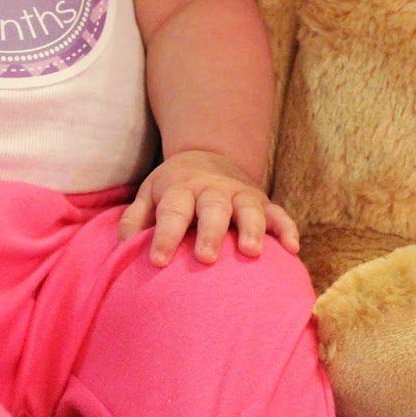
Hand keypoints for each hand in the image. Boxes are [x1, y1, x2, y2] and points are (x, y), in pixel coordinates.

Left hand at [119, 150, 300, 266]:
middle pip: (212, 207)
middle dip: (210, 232)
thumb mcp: (148, 195)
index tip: (158, 261)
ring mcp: (240, 194)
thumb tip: (123, 250)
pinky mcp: (262, 202)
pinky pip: (279, 214)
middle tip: (206, 257)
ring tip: (251, 253)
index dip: (165, 236)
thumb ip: (135, 221)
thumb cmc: (172, 189)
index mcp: (179, 188)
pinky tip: (292, 249)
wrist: (207, 155)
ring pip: (248, 209)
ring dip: (252, 229)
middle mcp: (211, 189)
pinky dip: (287, 229)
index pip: (171, 211)